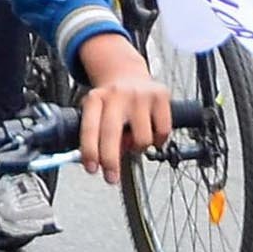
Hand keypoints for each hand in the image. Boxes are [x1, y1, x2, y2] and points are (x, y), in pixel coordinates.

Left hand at [67, 31, 172, 180]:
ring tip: (133, 140)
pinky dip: (158, 140)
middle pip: (112, 133)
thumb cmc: (111, 102)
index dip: (90, 151)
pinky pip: (162, 132)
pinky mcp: (160, 96)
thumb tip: (100, 164)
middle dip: (111, 161)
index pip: (90, 128)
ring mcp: (140, 94)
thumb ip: (97, 136)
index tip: (92, 169)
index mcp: (95, 98)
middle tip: (111, 177)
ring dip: (137, 148)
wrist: (127, 73)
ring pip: (142, 139)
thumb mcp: (96, 113)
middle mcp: (116, 94)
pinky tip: (150, 132)